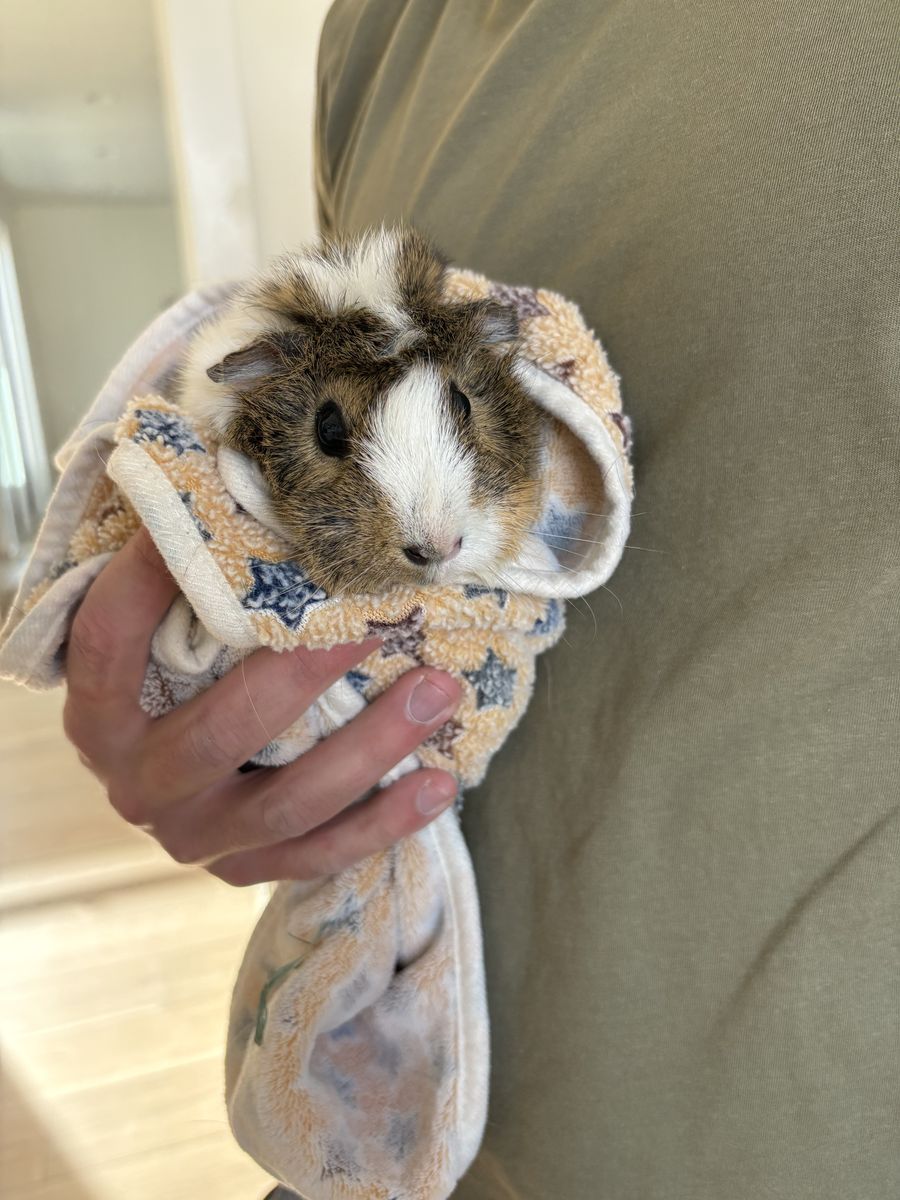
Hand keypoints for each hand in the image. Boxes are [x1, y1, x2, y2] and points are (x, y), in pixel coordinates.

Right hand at [63, 528, 461, 884]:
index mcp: (101, 715)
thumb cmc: (172, 690)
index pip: (113, 643)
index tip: (204, 521)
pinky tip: (441, 782)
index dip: (149, 580)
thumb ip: (187, 586)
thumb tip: (239, 475)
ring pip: (290, 802)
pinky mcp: (244, 869)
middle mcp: (139, 782)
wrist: (167, 785)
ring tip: (438, 690)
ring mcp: (194, 835)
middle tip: (379, 621)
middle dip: (308, 674)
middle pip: (224, 732)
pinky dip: (386, 823)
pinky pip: (321, 854)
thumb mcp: (157, 641)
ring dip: (372, 746)